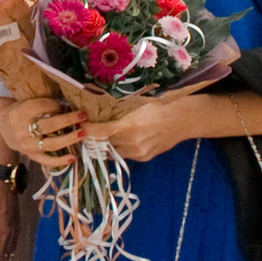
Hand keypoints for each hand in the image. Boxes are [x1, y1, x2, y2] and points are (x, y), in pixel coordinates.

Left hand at [65, 90, 195, 163]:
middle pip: (103, 143)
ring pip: (112, 151)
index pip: (98, 132)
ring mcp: (138, 152)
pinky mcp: (144, 158)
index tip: (78, 123)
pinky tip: (125, 138)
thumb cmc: (158, 106)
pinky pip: (124, 155)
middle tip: (90, 128)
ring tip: (108, 133)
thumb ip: (115, 109)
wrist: (182, 119)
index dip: (85, 129)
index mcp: (128, 125)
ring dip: (108, 143)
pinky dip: (121, 147)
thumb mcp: (135, 103)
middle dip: (96, 137)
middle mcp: (132, 142)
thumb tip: (94, 105)